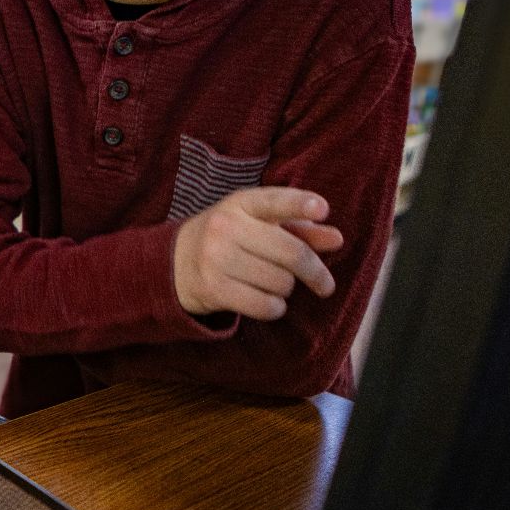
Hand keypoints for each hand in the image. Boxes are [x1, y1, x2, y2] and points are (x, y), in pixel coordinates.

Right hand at [173, 187, 344, 321]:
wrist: (174, 263)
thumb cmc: (229, 239)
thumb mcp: (258, 224)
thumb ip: (299, 228)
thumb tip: (336, 239)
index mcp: (240, 204)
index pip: (274, 201)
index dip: (299, 204)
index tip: (322, 208)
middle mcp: (226, 227)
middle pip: (291, 252)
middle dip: (315, 272)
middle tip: (325, 285)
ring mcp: (216, 258)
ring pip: (281, 282)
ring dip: (287, 289)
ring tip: (273, 284)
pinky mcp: (213, 288)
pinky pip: (264, 305)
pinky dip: (274, 308)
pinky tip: (267, 301)